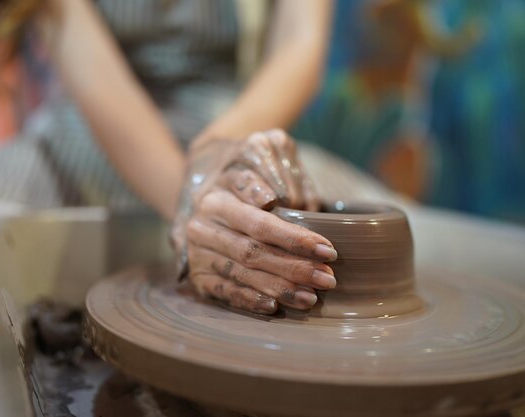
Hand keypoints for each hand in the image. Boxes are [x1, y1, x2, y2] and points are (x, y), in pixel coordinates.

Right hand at [172, 130, 335, 313]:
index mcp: (221, 191)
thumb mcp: (266, 155)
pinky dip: (249, 299)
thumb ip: (285, 175)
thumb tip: (304, 208)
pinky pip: (224, 290)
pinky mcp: (196, 272)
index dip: (294, 236)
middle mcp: (204, 220)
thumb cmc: (250, 177)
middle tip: (328, 276)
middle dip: (294, 265)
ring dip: (279, 286)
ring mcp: (197, 248)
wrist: (208, 193)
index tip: (325, 247)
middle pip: (252, 247)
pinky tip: (275, 306)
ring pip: (242, 270)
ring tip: (312, 296)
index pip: (259, 218)